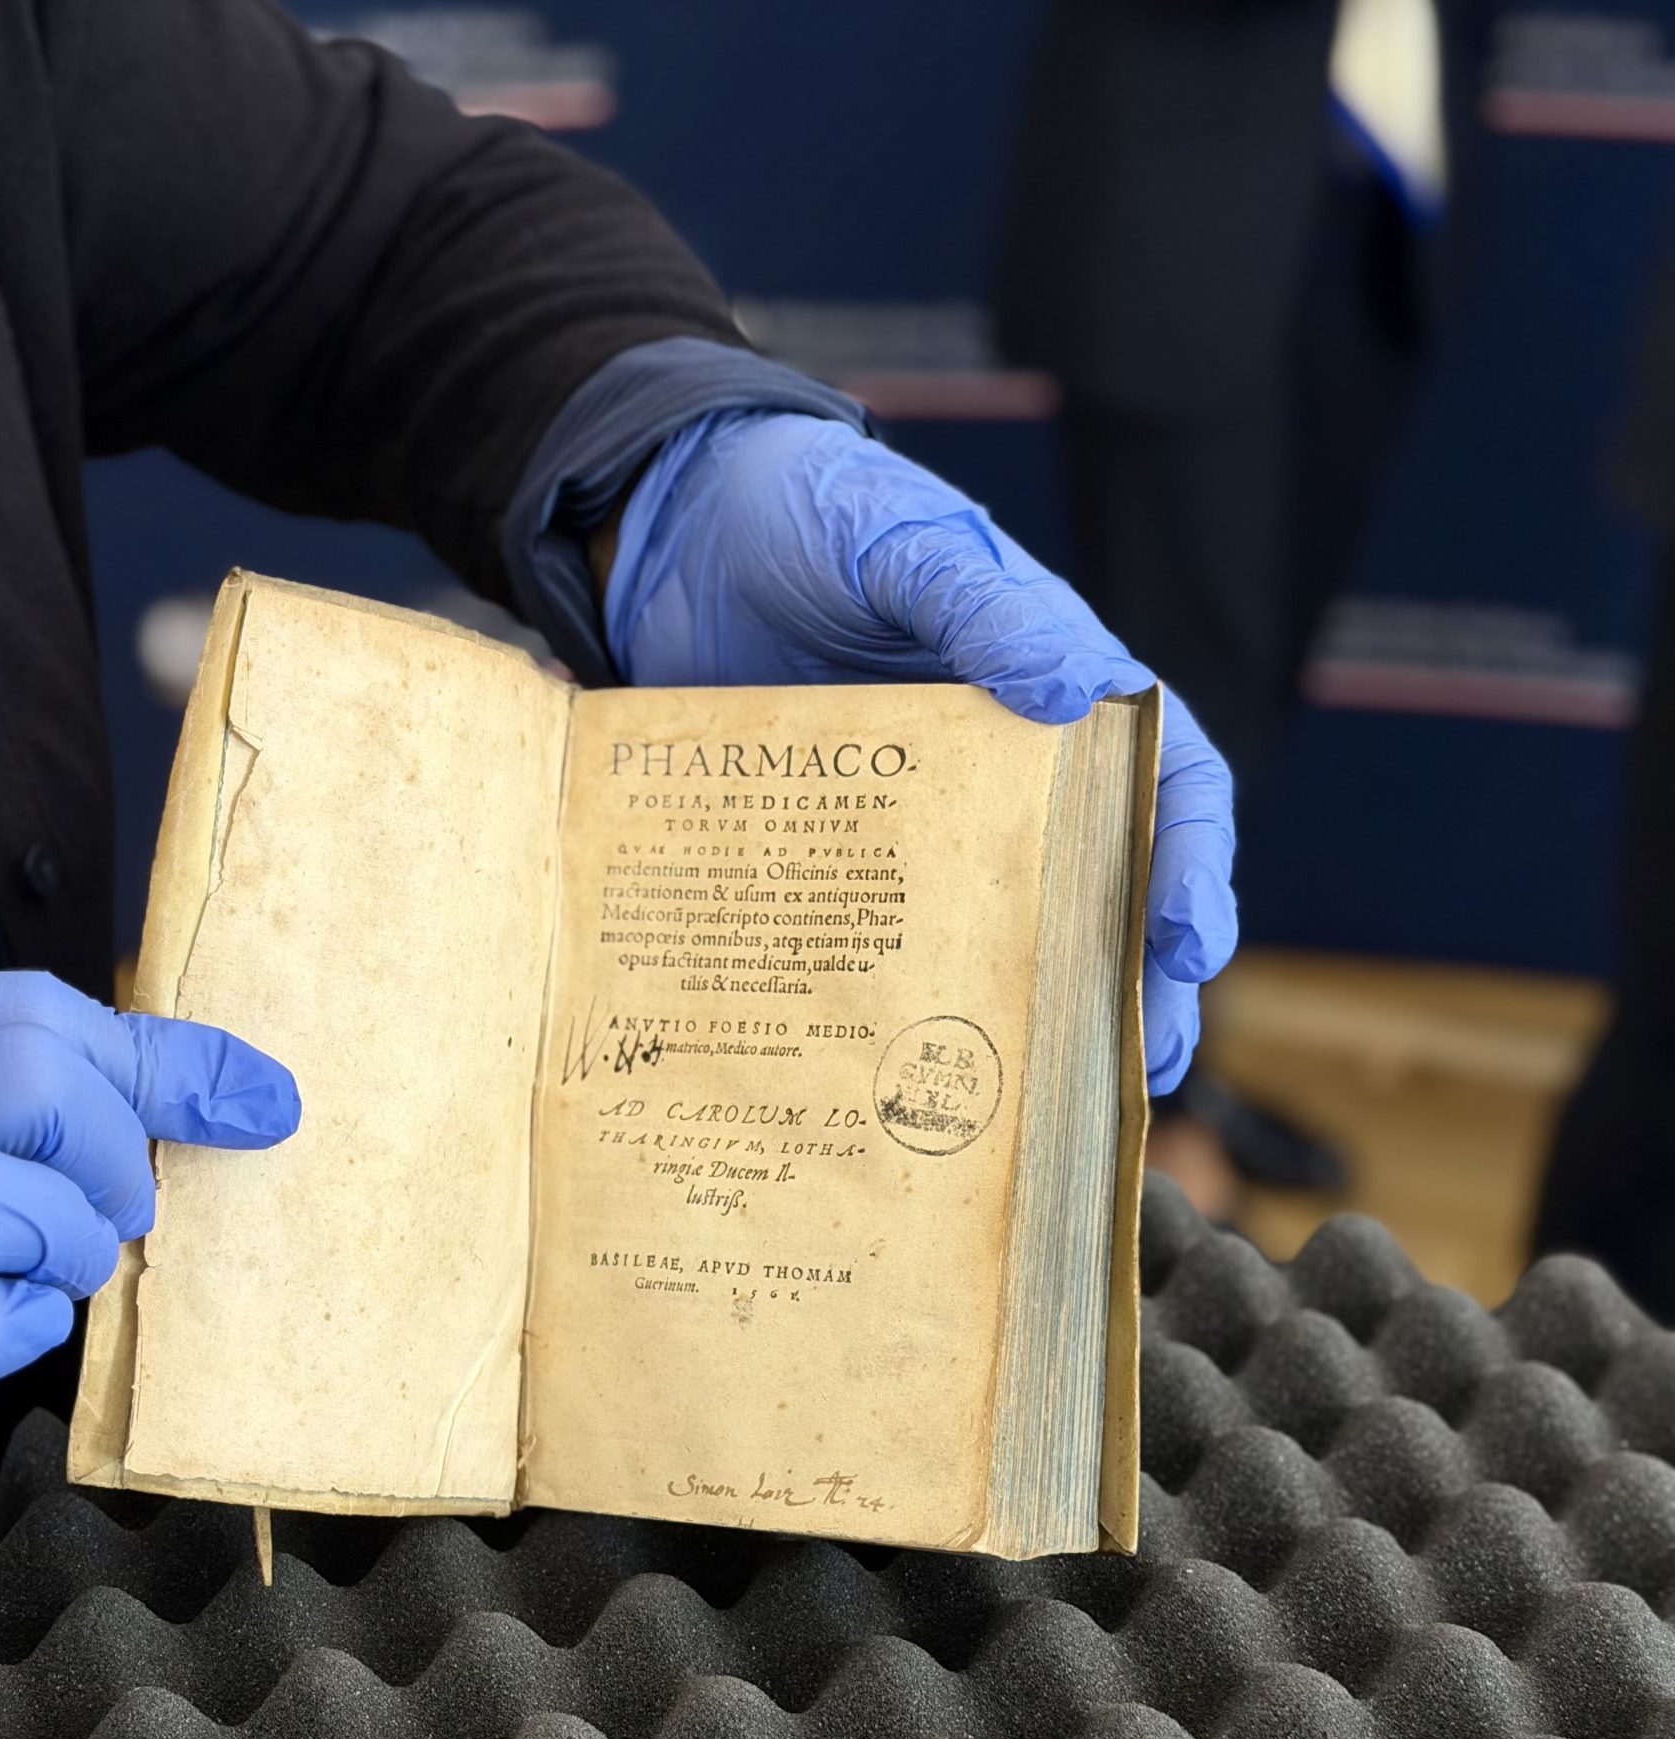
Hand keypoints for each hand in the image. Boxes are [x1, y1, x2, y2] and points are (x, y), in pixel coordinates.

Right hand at [0, 971, 299, 1538]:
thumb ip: (56, 1089)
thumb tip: (250, 1092)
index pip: (33, 1011)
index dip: (156, 1064)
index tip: (252, 1104)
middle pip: (27, 1083)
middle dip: (114, 1156)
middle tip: (119, 1213)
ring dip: (66, 1244)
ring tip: (56, 1271)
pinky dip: (12, 1328)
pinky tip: (0, 1323)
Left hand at [604, 411, 1236, 1093]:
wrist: (665, 528)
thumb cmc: (809, 512)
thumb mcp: (899, 545)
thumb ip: (981, 607)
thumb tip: (1074, 692)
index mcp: (1052, 687)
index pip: (1163, 780)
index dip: (1190, 861)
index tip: (1189, 939)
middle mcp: (1000, 769)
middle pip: (1094, 888)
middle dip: (1125, 982)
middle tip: (1130, 1075)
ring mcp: (912, 824)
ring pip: (991, 933)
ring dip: (1024, 1020)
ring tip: (1041, 1109)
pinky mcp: (825, 856)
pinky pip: (872, 940)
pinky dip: (895, 1004)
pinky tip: (889, 1073)